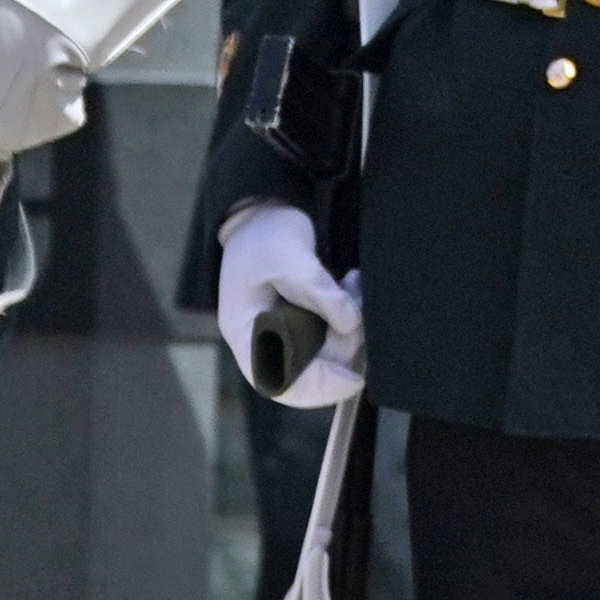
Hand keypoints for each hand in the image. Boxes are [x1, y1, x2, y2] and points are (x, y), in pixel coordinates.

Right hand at [214, 200, 364, 409]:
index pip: (278, 382)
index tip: (354, 377)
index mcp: (246, 333)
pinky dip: (350, 316)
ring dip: (350, 329)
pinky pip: (333, 334)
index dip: (317, 388)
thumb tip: (349, 321)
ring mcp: (283, 332)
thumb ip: (316, 288)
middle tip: (354, 309)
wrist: (264, 211)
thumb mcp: (287, 252)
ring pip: (327, 354)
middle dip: (342, 349)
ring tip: (351, 287)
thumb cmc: (264, 232)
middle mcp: (263, 340)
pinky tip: (350, 286)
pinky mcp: (302, 321)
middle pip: (309, 372)